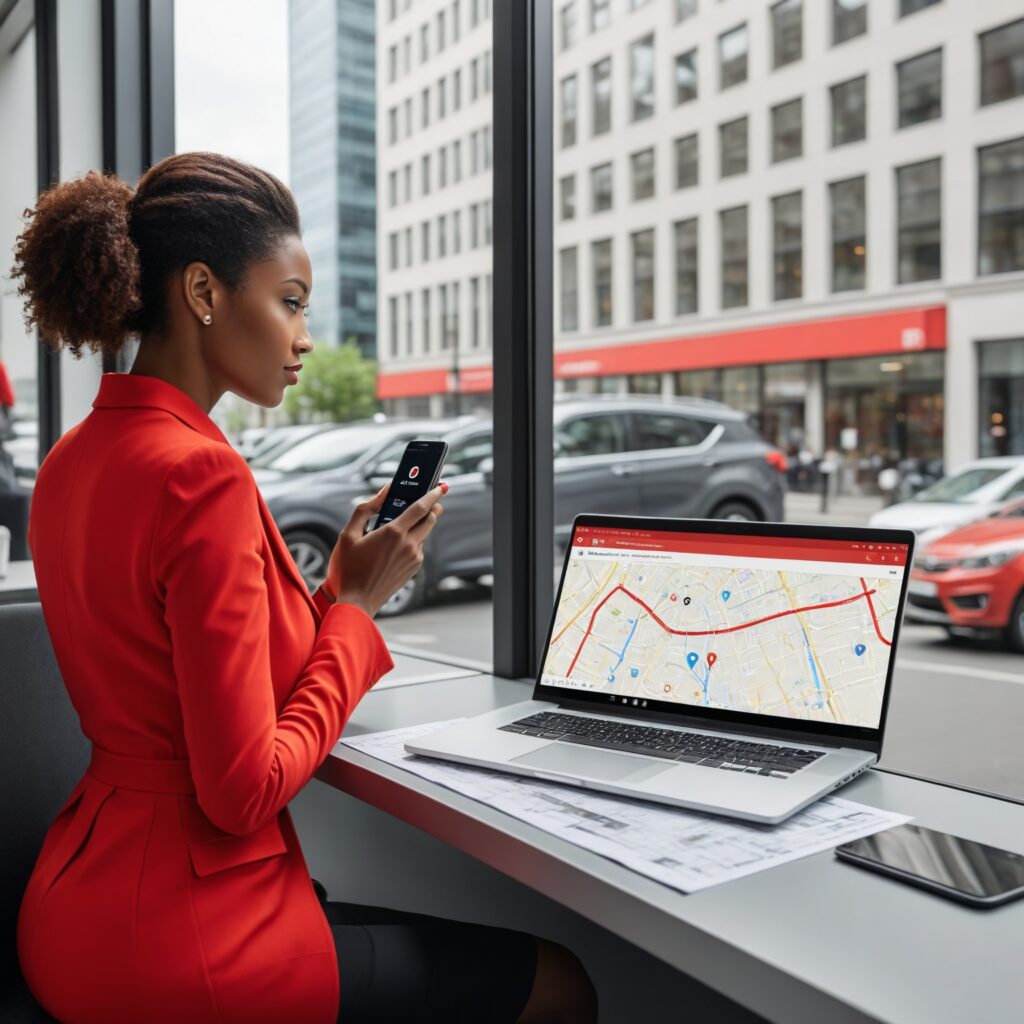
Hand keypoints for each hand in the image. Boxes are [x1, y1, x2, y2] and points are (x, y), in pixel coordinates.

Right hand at [326, 482, 446, 616]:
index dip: (433, 494)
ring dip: (421, 524)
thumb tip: (381, 493)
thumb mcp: (348, 535)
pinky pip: (419, 547)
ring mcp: (414, 557)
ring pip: (425, 533)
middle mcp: (408, 544)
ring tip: (405, 522)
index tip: (441, 486)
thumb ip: (365, 509)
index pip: (421, 507)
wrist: (359, 601)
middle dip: (432, 507)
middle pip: (430, 518)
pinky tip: (398, 543)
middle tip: (428, 500)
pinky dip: (414, 539)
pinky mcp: (415, 568)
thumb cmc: (350, 567)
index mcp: (393, 532)